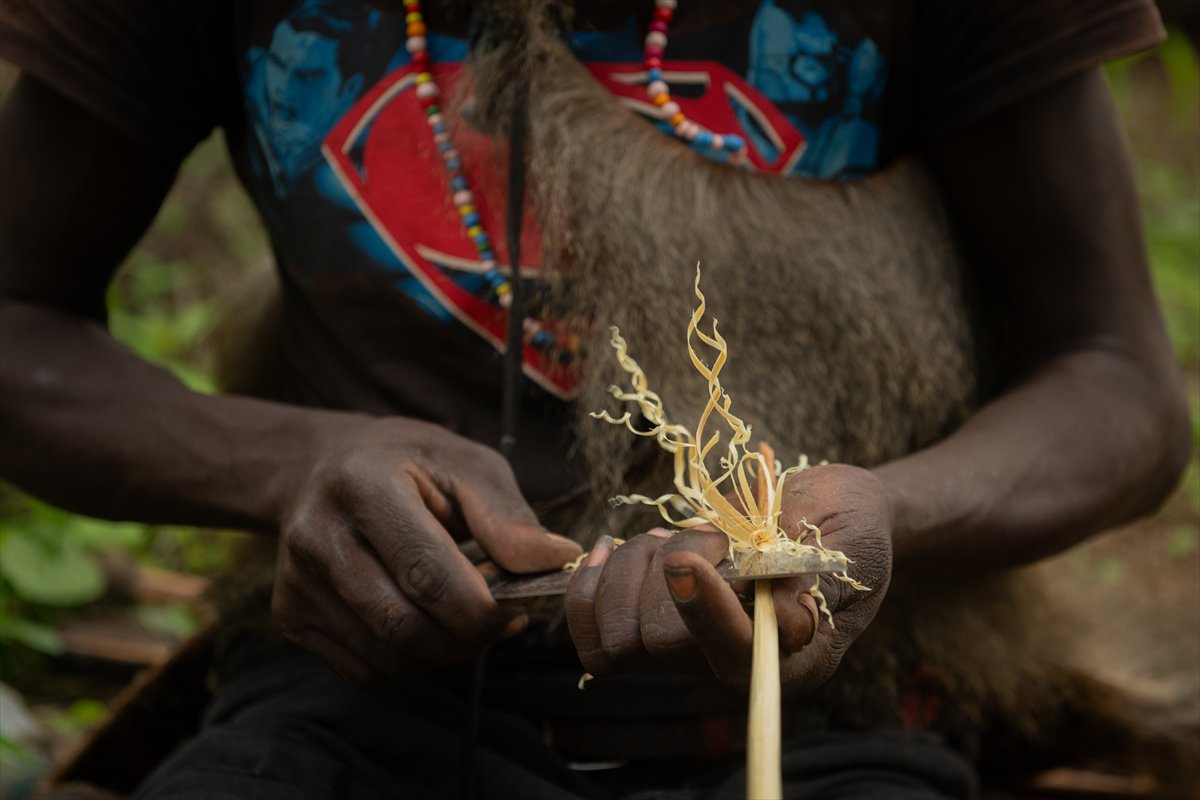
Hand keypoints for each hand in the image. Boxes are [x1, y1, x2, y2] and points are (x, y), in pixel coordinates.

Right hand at [272, 417, 582, 682]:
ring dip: (441, 651)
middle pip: (405, 627)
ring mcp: (296, 581)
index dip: (483, 609)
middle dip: (467, 638)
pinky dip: (406, 659)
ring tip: (459, 611)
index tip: (517, 608)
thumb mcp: (466, 465)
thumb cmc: (409, 464)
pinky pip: (363, 669)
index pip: (427, 575)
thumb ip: (509, 516)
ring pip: (387, 657)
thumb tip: (559, 559)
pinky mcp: (290, 616)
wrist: (322, 466)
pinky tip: (421, 619)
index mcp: (363, 487)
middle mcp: (317, 537)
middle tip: (497, 619)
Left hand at [564, 464, 891, 690]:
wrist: (829, 519)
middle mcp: (737, 667)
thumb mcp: (854, 540)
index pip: (735, 655)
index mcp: (796, 658)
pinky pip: (592, 632)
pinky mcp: (652, 631)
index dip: (704, 610)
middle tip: (710, 532)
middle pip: (658, 643)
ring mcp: (689, 653)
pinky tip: (610, 547)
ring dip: (631, 569)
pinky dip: (589, 584)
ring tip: (671, 536)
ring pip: (615, 640)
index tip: (687, 559)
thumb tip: (780, 607)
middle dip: (670, 566)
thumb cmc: (849, 527)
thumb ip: (818, 570)